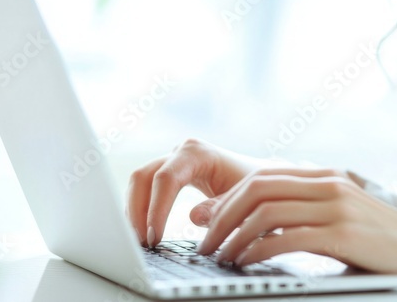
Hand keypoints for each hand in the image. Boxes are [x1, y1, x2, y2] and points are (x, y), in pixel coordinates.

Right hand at [126, 138, 272, 246]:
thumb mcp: (244, 201)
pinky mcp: (170, 173)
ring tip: (140, 242)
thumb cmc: (255, 189)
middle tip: (141, 243)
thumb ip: (221, 208)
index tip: (155, 237)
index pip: (166, 178)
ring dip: (135, 212)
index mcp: (198, 153)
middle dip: (138, 211)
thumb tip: (194, 216)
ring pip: (140, 182)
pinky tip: (143, 232)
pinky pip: (145, 188)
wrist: (262, 179)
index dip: (156, 208)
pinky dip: (140, 209)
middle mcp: (181, 152)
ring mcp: (173, 160)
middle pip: (144, 176)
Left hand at [194, 166, 396, 272]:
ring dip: (235, 236)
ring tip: (221, 257)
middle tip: (205, 243)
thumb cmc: (376, 238)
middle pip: (257, 189)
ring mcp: (335, 206)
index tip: (208, 223)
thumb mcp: (337, 214)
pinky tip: (247, 264)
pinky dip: (258, 251)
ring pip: (266, 212)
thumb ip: (300, 212)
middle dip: (222, 216)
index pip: (262, 177)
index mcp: (324, 175)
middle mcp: (327, 184)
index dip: (228, 199)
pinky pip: (286, 238)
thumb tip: (249, 222)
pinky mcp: (342, 233)